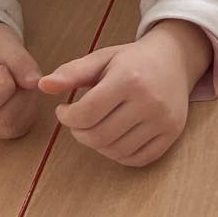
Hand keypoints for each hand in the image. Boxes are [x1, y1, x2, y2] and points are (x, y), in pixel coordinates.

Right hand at [0, 20, 42, 138]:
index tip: (2, 68)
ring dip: (27, 101)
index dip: (4, 85)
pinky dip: (27, 109)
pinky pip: (19, 126)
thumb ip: (18, 60)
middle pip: (3, 120)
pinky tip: (18, 92)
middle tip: (15, 73)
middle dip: (21, 95)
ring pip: (13, 126)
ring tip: (16, 81)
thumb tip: (35, 83)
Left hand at [39, 19, 212, 167]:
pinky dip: (120, 154)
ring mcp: (164, 119)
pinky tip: (116, 137)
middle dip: (79, 133)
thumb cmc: (132, 60)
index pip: (85, 114)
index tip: (64, 110)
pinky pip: (138, 159)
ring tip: (97, 127)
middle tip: (79, 121)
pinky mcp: (173, 133)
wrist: (175, 59)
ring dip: (98, 144)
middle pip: (98, 136)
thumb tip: (41, 86)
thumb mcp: (101, 58)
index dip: (66, 117)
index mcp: (129, 79)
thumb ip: (71, 72)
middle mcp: (150, 101)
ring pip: (116, 151)